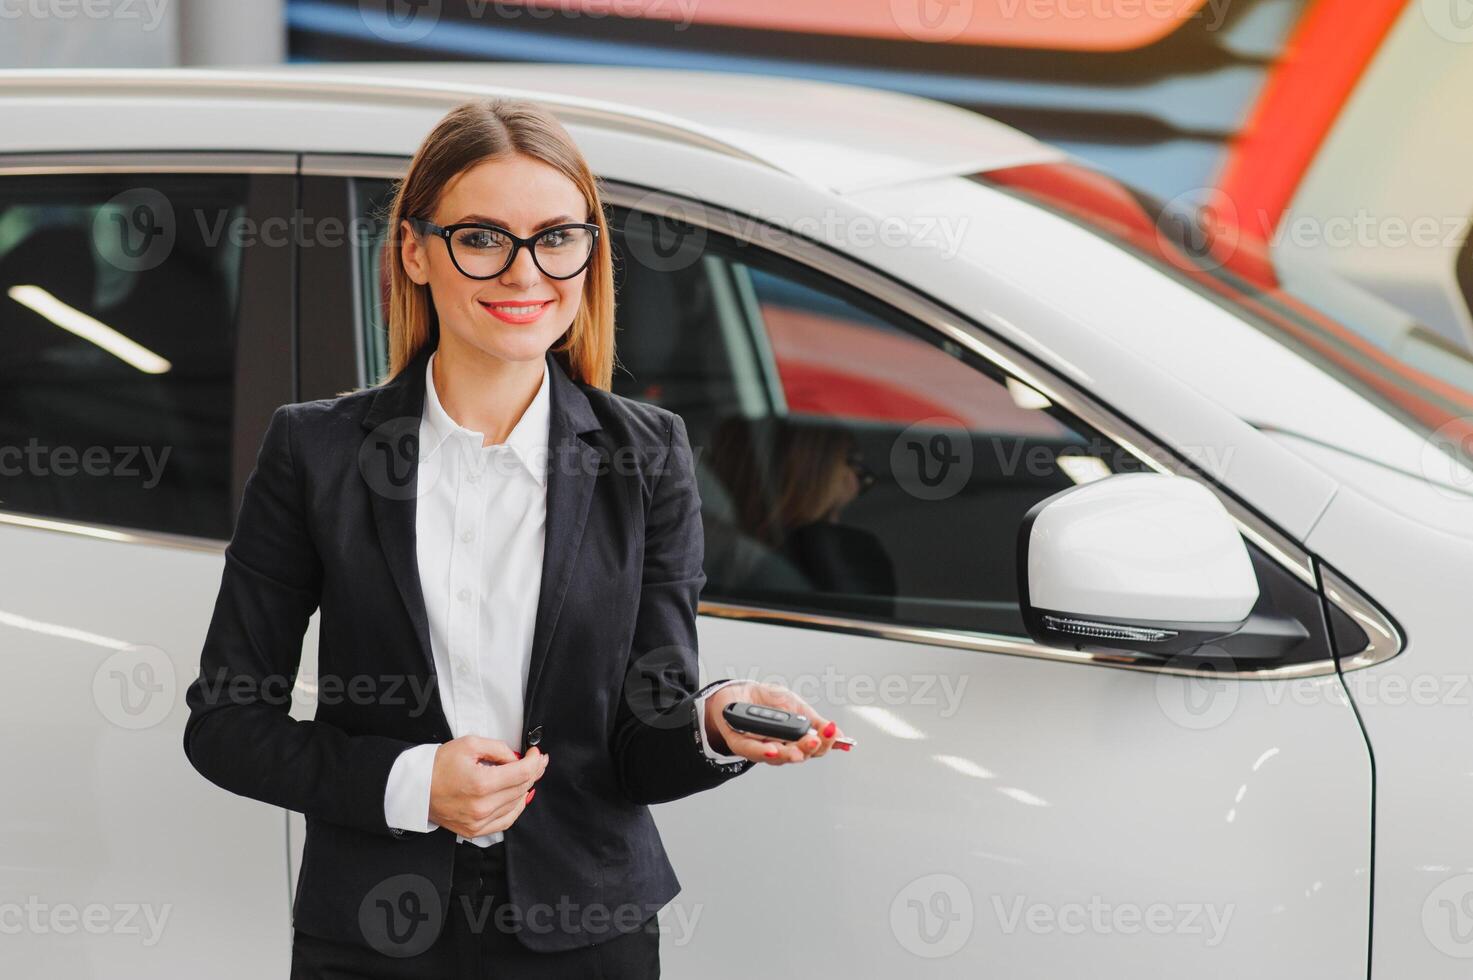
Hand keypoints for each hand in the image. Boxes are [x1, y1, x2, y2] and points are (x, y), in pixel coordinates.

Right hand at [428, 736, 547, 837]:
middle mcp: (482, 806)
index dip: (535, 761)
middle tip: (537, 761)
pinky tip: (519, 796)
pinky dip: (516, 807)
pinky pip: (506, 821)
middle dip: (534, 772)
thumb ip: (498, 748)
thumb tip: (517, 758)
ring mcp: (479, 822)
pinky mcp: (475, 830)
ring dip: (526, 788)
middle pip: (522, 788)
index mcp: (481, 784)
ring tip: (528, 775)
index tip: (537, 753)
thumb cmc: (438, 765)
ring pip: (517, 804)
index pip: (522, 773)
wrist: (416, 788)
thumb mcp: (469, 744)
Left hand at [705, 681, 847, 763]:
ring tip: (797, 750)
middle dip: (808, 749)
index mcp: (795, 740)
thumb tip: (838, 733)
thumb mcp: (796, 706)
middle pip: (798, 755)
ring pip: (777, 757)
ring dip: (788, 754)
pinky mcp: (741, 744)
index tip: (833, 734)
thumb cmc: (768, 701)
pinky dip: (763, 751)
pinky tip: (771, 748)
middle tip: (816, 741)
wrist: (739, 692)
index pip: (814, 748)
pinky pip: (752, 751)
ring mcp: (761, 748)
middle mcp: (780, 747)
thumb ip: (814, 721)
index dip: (826, 744)